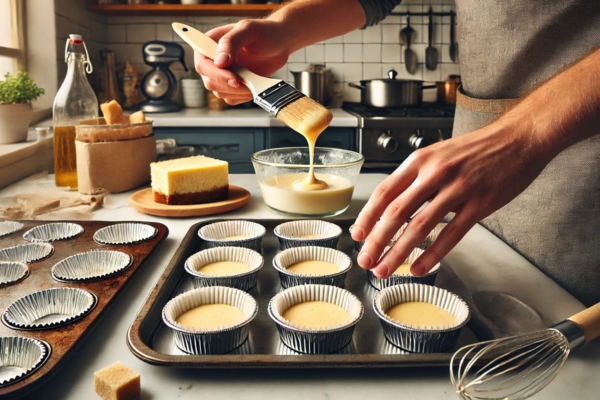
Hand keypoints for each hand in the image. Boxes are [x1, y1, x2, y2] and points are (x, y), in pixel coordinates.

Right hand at [194, 20, 291, 105]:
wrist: (280, 44)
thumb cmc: (265, 32)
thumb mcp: (248, 30)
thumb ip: (231, 42)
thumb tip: (219, 61)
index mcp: (209, 43)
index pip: (202, 64)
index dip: (216, 74)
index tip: (235, 78)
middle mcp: (212, 60)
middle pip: (209, 82)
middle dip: (230, 85)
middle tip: (249, 81)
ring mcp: (222, 75)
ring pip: (220, 93)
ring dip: (238, 92)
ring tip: (253, 80)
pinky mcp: (232, 86)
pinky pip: (231, 99)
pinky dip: (243, 97)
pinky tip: (253, 86)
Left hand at [350, 123, 551, 278]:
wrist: (519, 137)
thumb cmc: (478, 148)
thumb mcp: (438, 154)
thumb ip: (417, 177)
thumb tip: (393, 206)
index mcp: (420, 160)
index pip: (385, 192)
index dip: (368, 216)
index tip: (357, 235)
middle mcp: (434, 172)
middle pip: (396, 212)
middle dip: (376, 240)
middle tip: (366, 260)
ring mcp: (457, 188)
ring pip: (419, 226)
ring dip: (398, 252)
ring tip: (385, 270)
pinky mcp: (480, 203)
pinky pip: (451, 234)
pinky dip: (432, 254)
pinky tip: (419, 267)